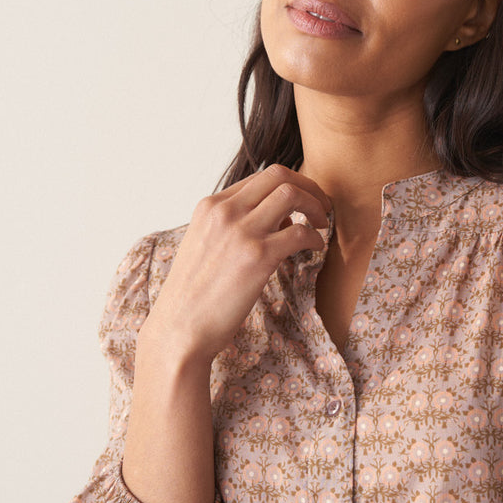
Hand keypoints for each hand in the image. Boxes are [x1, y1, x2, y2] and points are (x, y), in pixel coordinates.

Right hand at [142, 164, 330, 364]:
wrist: (180, 328)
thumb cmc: (195, 295)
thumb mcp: (206, 245)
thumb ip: (234, 226)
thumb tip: (278, 219)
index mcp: (210, 206)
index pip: (260, 177)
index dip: (289, 185)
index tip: (302, 202)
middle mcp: (224, 211)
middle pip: (279, 175)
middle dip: (309, 186)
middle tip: (322, 207)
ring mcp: (241, 232)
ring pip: (291, 194)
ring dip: (315, 206)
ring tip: (322, 224)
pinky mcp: (258, 256)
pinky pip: (300, 232)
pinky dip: (315, 237)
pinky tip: (315, 248)